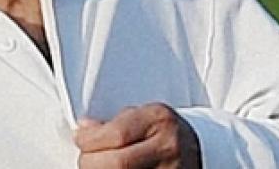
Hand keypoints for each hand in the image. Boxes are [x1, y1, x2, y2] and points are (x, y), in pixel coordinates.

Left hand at [73, 103, 200, 168]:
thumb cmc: (165, 130)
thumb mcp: (144, 115)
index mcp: (159, 120)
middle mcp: (168, 147)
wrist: (198, 149)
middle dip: (91, 162)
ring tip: (100, 165)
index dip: (90, 140)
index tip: (80, 139)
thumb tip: (84, 129)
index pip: (117, 134)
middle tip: (86, 158)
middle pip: (117, 163)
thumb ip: (114, 122)